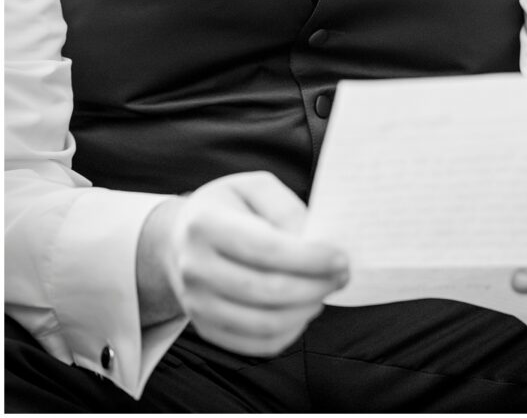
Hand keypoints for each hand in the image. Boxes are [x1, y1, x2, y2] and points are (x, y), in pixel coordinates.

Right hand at [143, 171, 348, 356]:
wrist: (180, 239)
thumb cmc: (228, 208)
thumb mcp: (255, 187)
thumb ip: (286, 208)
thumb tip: (315, 242)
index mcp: (205, 224)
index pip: (266, 249)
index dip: (310, 258)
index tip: (342, 258)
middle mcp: (194, 267)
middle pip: (268, 291)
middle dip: (315, 286)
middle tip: (342, 276)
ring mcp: (197, 304)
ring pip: (265, 323)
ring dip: (306, 309)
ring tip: (324, 291)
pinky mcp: (206, 328)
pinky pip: (257, 343)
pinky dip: (290, 331)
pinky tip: (303, 308)